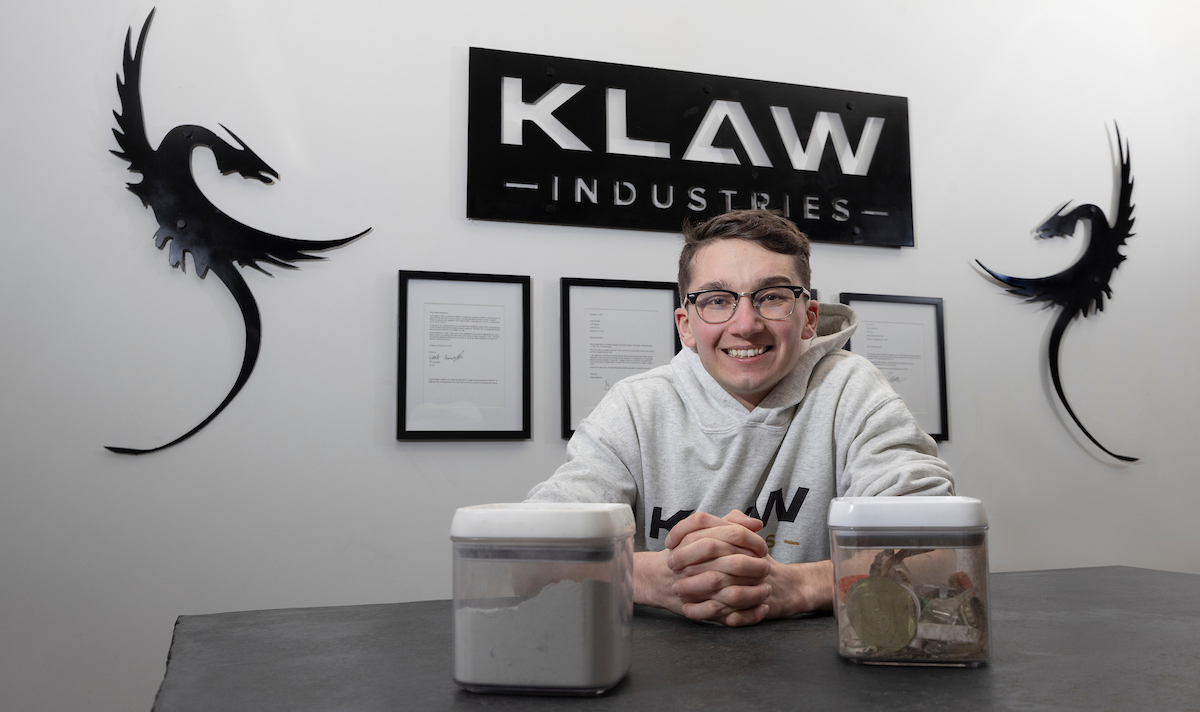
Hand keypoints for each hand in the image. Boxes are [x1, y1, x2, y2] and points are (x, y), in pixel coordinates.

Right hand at [632, 510, 766, 620]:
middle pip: (733, 563)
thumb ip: (730, 523)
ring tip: (767, 589)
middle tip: (768, 568)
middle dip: (755, 567)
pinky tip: (760, 608)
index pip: (732, 534)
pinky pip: (725, 614)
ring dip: (754, 592)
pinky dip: (746, 614)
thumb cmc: (684, 552)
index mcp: (696, 539)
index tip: (763, 548)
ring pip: (730, 592)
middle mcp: (694, 564)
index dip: (752, 541)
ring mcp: (694, 587)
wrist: (655, 578)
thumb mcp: (702, 531)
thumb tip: (757, 523)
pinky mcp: (697, 609)